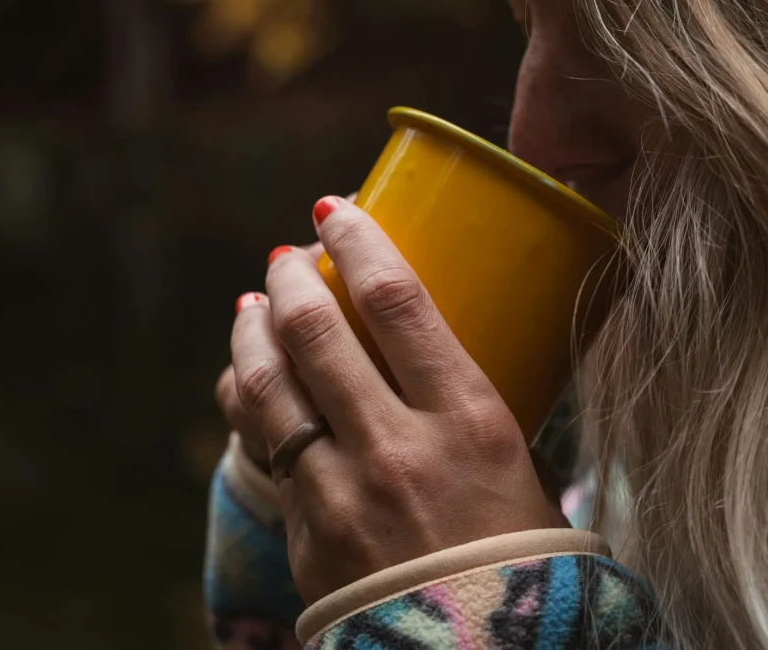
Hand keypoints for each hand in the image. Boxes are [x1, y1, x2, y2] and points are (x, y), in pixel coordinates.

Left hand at [230, 196, 560, 602]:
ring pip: (268, 385)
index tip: (334, 210)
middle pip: (316, 331)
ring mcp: (342, 492)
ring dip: (250, 332)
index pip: (397, 300)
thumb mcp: (522, 465)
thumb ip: (470, 408)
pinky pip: (261, 447)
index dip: (356, 240)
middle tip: (285, 258)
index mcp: (469, 420)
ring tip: (251, 306)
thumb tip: (436, 355)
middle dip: (289, 279)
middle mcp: (398, 446)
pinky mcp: (307, 531)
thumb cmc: (521, 555)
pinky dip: (247, 401)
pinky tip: (246, 379)